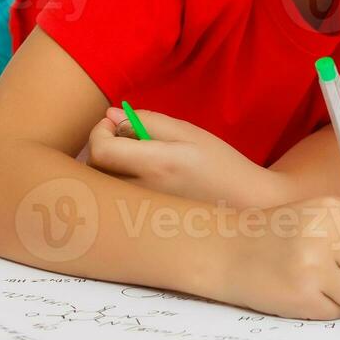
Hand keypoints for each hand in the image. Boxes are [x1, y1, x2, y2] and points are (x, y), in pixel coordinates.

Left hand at [84, 106, 277, 206]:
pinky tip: (138, 178)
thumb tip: (111, 117)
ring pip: (104, 187)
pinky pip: (116, 201)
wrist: (244, 204)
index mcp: (157, 165)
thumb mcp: (188, 132)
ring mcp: (143, 212)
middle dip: (101, 147)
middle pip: (96, 170)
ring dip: (107, 167)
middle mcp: (144, 192)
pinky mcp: (144, 223)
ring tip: (132, 157)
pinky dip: (117, 184)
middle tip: (120, 136)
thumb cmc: (219, 163)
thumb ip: (147, 121)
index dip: (98, 133)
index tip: (111, 124)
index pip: (101, 151)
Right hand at [213, 196, 339, 319]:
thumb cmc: (279, 232)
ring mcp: (313, 267)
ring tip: (327, 282)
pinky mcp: (303, 296)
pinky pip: (339, 311)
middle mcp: (325, 235)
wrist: (228, 250)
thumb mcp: (321, 214)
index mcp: (333, 209)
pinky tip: (311, 291)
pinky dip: (331, 306)